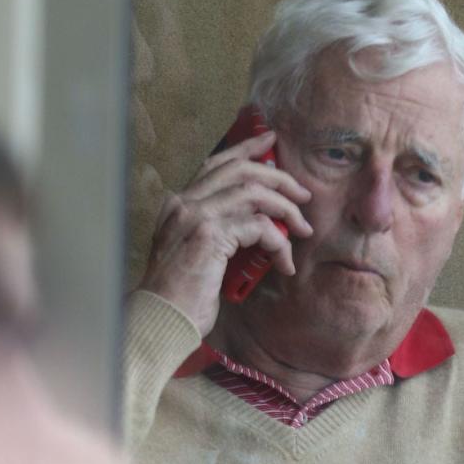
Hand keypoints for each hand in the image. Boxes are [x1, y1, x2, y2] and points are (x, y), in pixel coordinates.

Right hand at [138, 130, 312, 337]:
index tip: (269, 143)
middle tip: (302, 192)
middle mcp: (184, 203)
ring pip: (253, 192)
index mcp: (177, 205)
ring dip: (285, 208)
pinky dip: (279, 243)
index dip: (245, 150)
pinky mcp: (210, 235)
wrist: (161, 320)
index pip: (216, 165)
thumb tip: (253, 229)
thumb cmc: (179, 299)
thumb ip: (215, 235)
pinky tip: (285, 263)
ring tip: (303, 228)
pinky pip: (259, 226)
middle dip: (277, 176)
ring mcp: (195, 216)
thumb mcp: (195, 257)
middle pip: (238, 170)